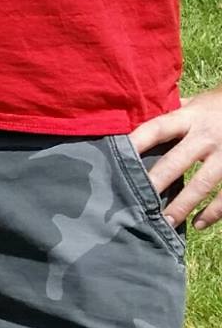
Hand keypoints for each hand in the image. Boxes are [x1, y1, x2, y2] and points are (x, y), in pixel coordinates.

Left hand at [131, 87, 221, 227]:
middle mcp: (205, 137)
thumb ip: (170, 113)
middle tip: (136, 202)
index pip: (156, 129)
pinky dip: (213, 212)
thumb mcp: (194, 103)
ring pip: (201, 184)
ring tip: (165, 222)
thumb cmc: (217, 107)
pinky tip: (198, 224)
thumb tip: (134, 120)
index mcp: (189, 117)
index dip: (137, 141)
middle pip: (176, 161)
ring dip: (182, 205)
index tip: (115, 156)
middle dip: (156, 182)